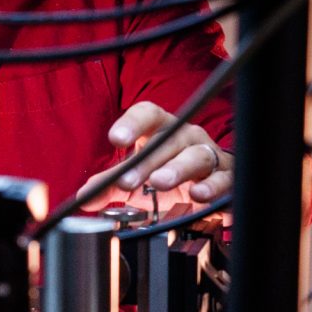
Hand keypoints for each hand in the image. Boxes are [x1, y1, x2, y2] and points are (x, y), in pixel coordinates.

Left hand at [98, 102, 232, 210]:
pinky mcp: (226, 178)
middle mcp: (187, 137)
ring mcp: (209, 155)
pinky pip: (222, 179)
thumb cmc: (171, 175)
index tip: (115, 139)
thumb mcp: (139, 178)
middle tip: (127, 180)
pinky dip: (212, 187)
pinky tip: (198, 195)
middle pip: (168, 140)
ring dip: (177, 169)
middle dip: (146, 160)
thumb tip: (84, 197)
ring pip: (196, 156)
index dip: (132, 123)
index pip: (148, 114)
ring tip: (160, 182)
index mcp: (163, 130)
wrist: (210, 190)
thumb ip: (112, 184)